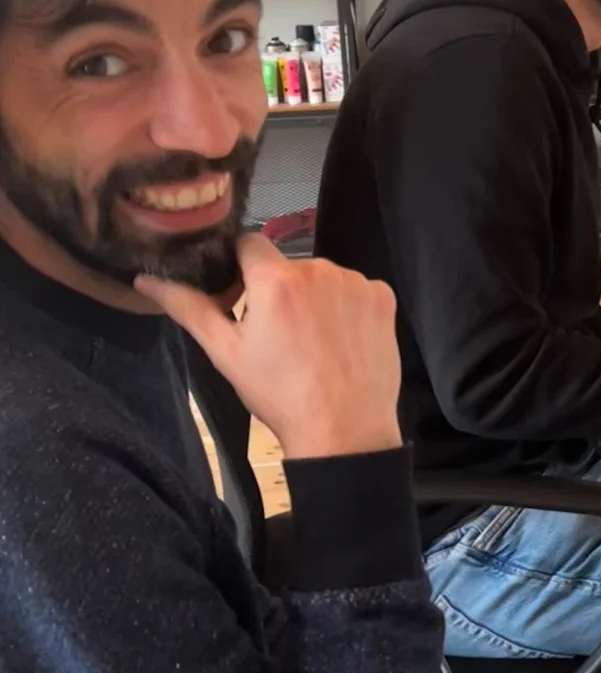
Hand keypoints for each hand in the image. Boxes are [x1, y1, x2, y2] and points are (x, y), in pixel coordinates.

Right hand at [135, 233, 402, 460]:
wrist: (345, 430)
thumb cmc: (279, 394)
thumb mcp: (226, 353)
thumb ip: (188, 307)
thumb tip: (144, 280)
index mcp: (276, 280)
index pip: (249, 243)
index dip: (239, 265)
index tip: (240, 296)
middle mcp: (320, 269)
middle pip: (287, 265)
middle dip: (277, 289)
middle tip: (276, 333)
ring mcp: (357, 282)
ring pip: (323, 278)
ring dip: (313, 298)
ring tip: (311, 342)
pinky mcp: (384, 297)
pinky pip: (356, 290)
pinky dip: (346, 308)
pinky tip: (341, 340)